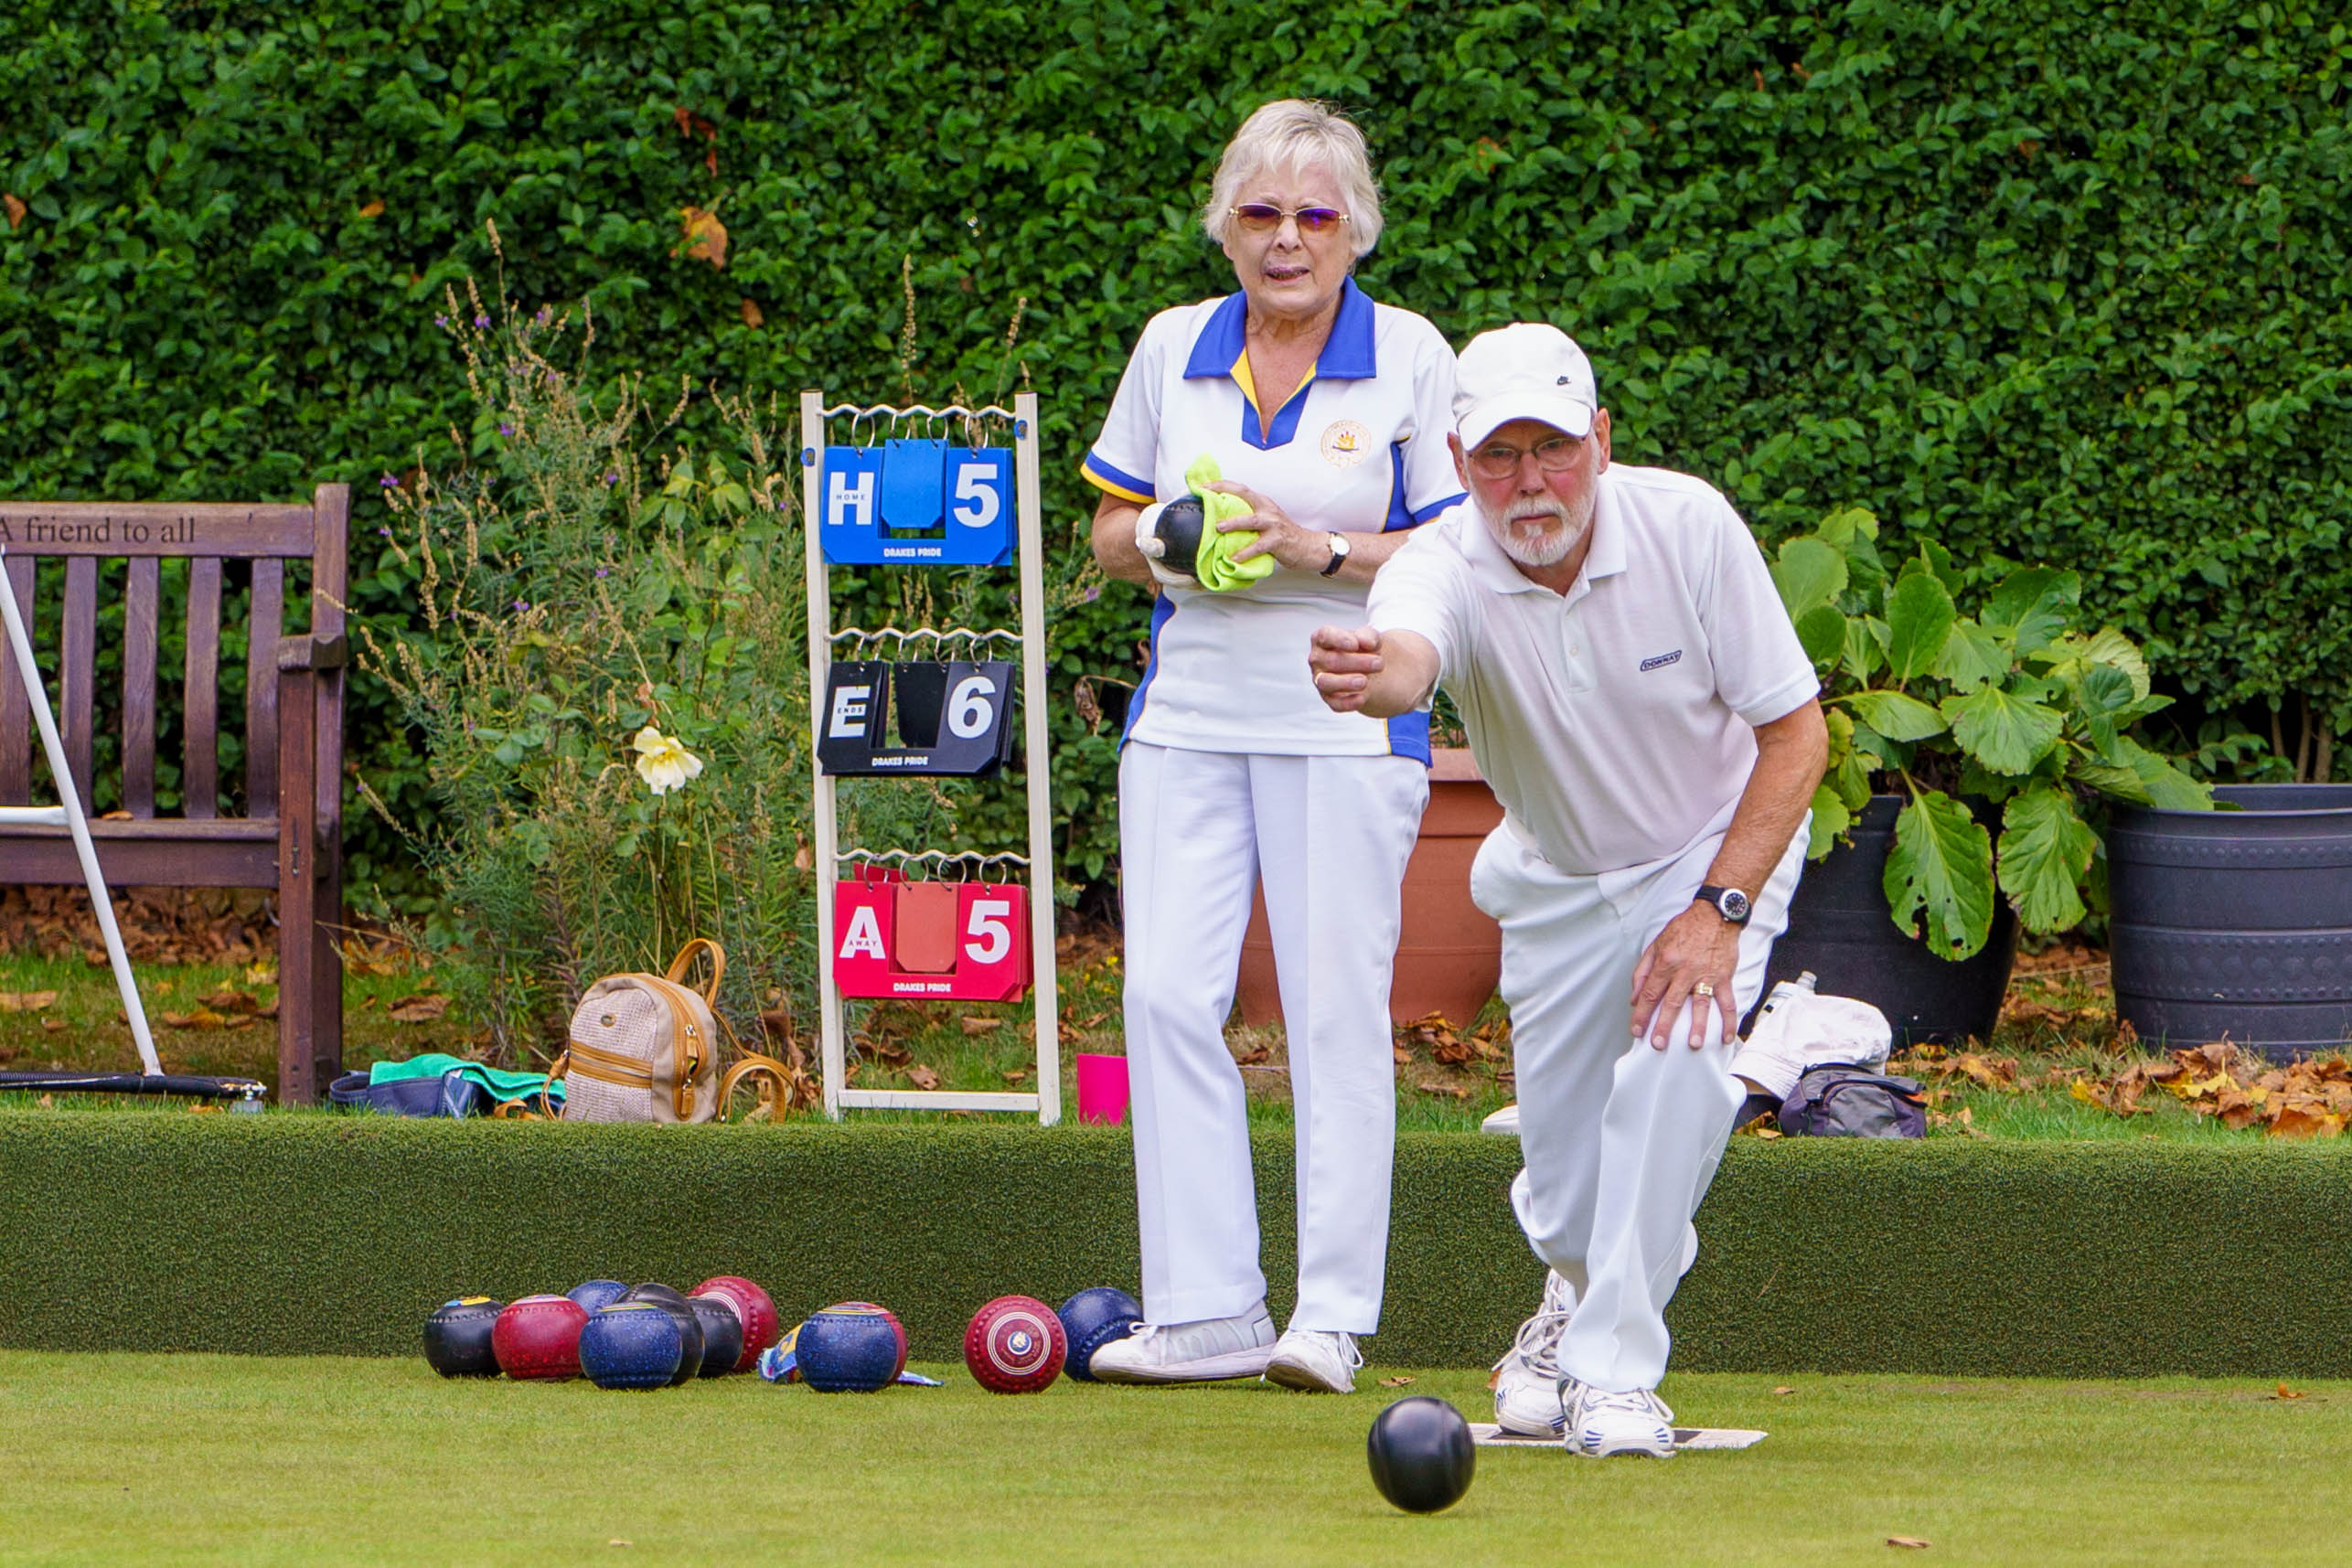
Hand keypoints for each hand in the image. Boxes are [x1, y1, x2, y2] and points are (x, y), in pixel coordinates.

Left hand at [1205, 481, 1336, 572]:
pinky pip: (1259, 546)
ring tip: (1218, 528)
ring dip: (1233, 523)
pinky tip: (1234, 557)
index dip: (1221, 484)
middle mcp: (1267, 509)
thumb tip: (1220, 518)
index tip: (1203, 486)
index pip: (1240, 488)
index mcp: (1262, 502)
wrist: (1306, 546)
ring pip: (1251, 520)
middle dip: (1224, 492)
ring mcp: (1273, 524)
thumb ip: (1247, 515)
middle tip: (1205, 496)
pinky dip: (1245, 552)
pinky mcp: (1278, 540)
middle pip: (1245, 494)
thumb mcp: (1265, 519)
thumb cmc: (1281, 534)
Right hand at [1308, 625, 1383, 712]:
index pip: (1325, 636)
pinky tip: (1362, 698)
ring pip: (1325, 682)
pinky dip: (1347, 703)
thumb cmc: (1364, 648)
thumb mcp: (1370, 637)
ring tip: (1364, 681)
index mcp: (1323, 638)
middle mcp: (1317, 659)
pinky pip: (1334, 703)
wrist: (1369, 668)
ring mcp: (1321, 679)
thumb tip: (1367, 643)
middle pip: (1331, 660)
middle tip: (1379, 663)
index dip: (1339, 640)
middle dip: (1357, 662)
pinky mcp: (1329, 698)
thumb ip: (1368, 636)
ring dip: (1345, 682)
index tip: (1355, 645)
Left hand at [1629, 902, 1742, 1049]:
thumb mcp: (1656, 945)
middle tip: (1657, 1045)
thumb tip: (1635, 997)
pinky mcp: (1724, 976)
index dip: (1641, 1014)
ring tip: (1693, 1044)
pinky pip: (1727, 1001)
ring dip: (1698, 1026)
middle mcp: (1685, 971)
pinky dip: (1729, 1020)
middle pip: (1672, 1003)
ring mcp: (1706, 975)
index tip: (1637, 1031)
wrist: (1714, 915)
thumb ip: (1642, 971)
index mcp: (1666, 963)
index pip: (1650, 993)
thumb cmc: (1684, 929)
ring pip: (1701, 1004)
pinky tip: (1726, 1036)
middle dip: (1663, 1026)